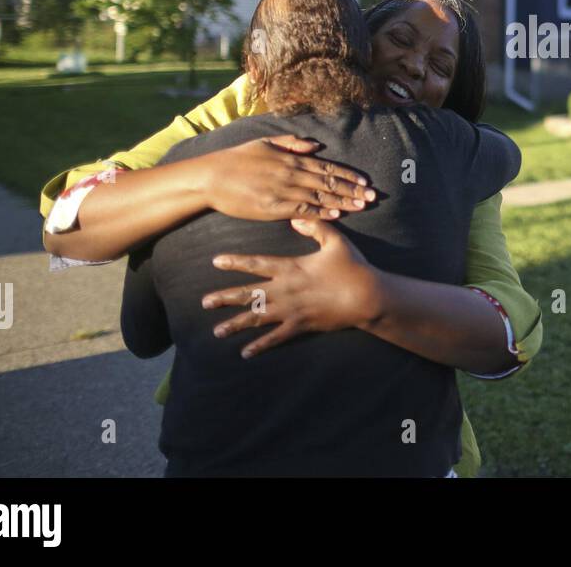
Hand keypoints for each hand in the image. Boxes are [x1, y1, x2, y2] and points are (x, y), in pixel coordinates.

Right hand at [199, 135, 374, 221]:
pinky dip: (322, 212)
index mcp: (292, 158)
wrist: (211, 177)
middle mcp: (292, 173)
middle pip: (329, 183)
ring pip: (320, 197)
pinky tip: (337, 214)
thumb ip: (292, 143)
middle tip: (373, 197)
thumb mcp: (265, 143)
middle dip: (353, 190)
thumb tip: (316, 146)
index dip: (349, 175)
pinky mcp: (274, 207)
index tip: (365, 182)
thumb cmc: (237, 159)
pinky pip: (303, 210)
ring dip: (343, 202)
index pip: (328, 168)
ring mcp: (284, 191)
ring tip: (362, 206)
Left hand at [201, 217, 384, 357]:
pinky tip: (245, 353)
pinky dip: (260, 345)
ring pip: (257, 318)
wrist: (366, 296)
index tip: (215, 261)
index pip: (256, 264)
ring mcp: (291, 310)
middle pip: (249, 294)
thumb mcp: (335, 241)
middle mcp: (285, 290)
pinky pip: (276, 338)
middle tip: (204, 302)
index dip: (235, 262)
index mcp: (291, 268)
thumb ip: (315, 226)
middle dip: (225, 298)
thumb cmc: (352, 266)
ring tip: (217, 331)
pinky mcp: (301, 326)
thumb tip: (296, 217)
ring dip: (236, 324)